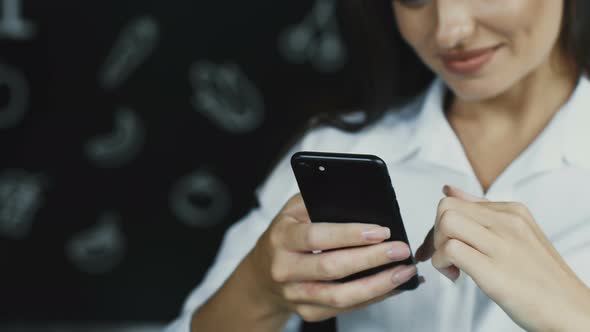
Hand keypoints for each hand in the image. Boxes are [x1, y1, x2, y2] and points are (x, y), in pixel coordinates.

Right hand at [246, 193, 422, 322]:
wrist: (262, 275)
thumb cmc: (285, 236)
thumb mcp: (292, 211)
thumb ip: (318, 203)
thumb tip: (361, 204)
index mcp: (281, 238)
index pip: (317, 237)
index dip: (350, 235)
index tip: (381, 231)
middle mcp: (285, 269)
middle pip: (332, 268)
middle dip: (372, 259)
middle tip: (400, 249)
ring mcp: (296, 295)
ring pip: (341, 296)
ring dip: (378, 285)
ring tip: (404, 271)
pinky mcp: (309, 312)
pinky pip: (346, 308)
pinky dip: (374, 297)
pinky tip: (393, 285)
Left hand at [415, 185, 589, 331]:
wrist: (572, 312)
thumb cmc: (542, 279)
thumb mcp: (516, 235)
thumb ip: (481, 213)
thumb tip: (449, 190)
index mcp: (512, 211)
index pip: (456, 202)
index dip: (439, 226)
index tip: (440, 245)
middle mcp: (508, 222)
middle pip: (446, 208)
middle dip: (434, 234)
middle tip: (443, 256)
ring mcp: (502, 245)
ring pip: (446, 222)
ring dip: (438, 247)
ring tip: (452, 266)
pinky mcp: (494, 270)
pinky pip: (450, 250)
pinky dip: (442, 263)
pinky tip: (456, 276)